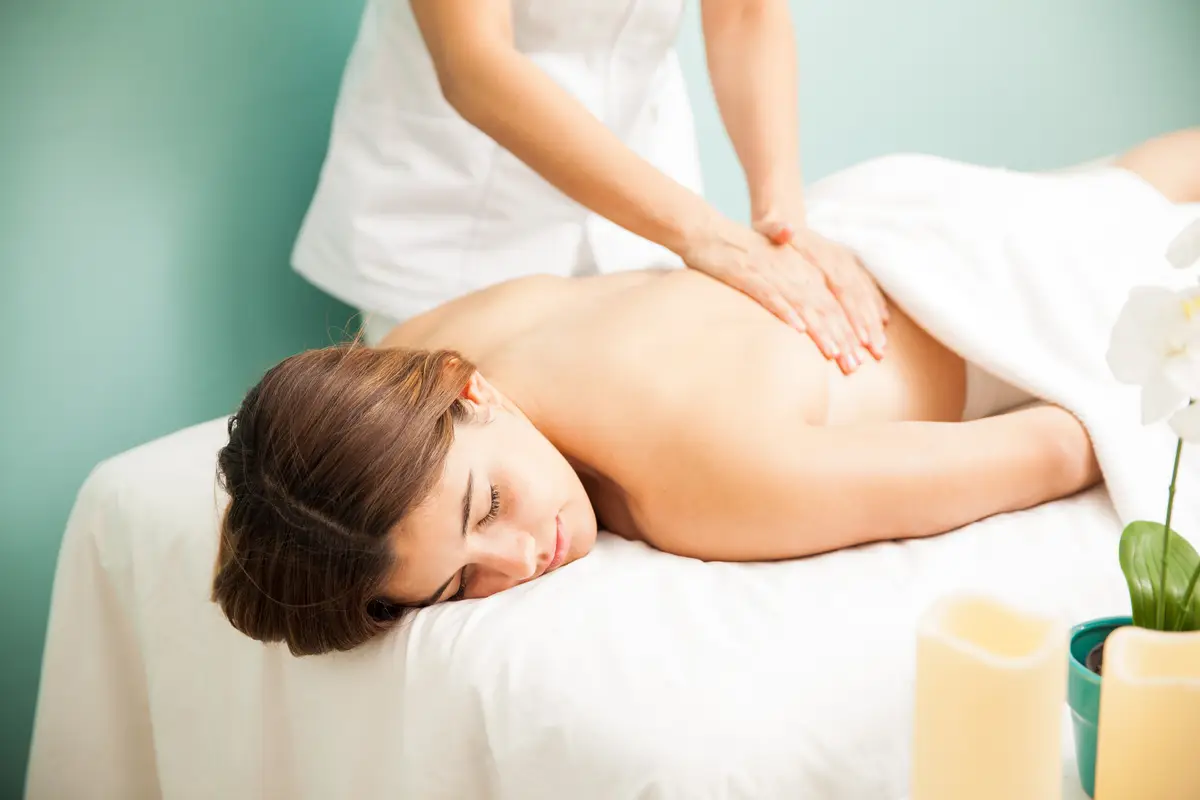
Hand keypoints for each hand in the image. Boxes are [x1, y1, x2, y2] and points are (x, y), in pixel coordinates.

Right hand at [682, 219, 868, 373]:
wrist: (707, 233)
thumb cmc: (743, 254)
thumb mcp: (778, 268)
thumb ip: (800, 288)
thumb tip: (813, 323)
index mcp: (806, 270)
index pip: (837, 301)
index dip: (854, 326)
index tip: (866, 352)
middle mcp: (795, 271)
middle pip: (826, 307)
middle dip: (844, 337)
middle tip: (856, 365)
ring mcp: (773, 273)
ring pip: (805, 304)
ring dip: (821, 330)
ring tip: (835, 353)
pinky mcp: (749, 276)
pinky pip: (771, 296)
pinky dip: (786, 312)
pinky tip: (798, 330)